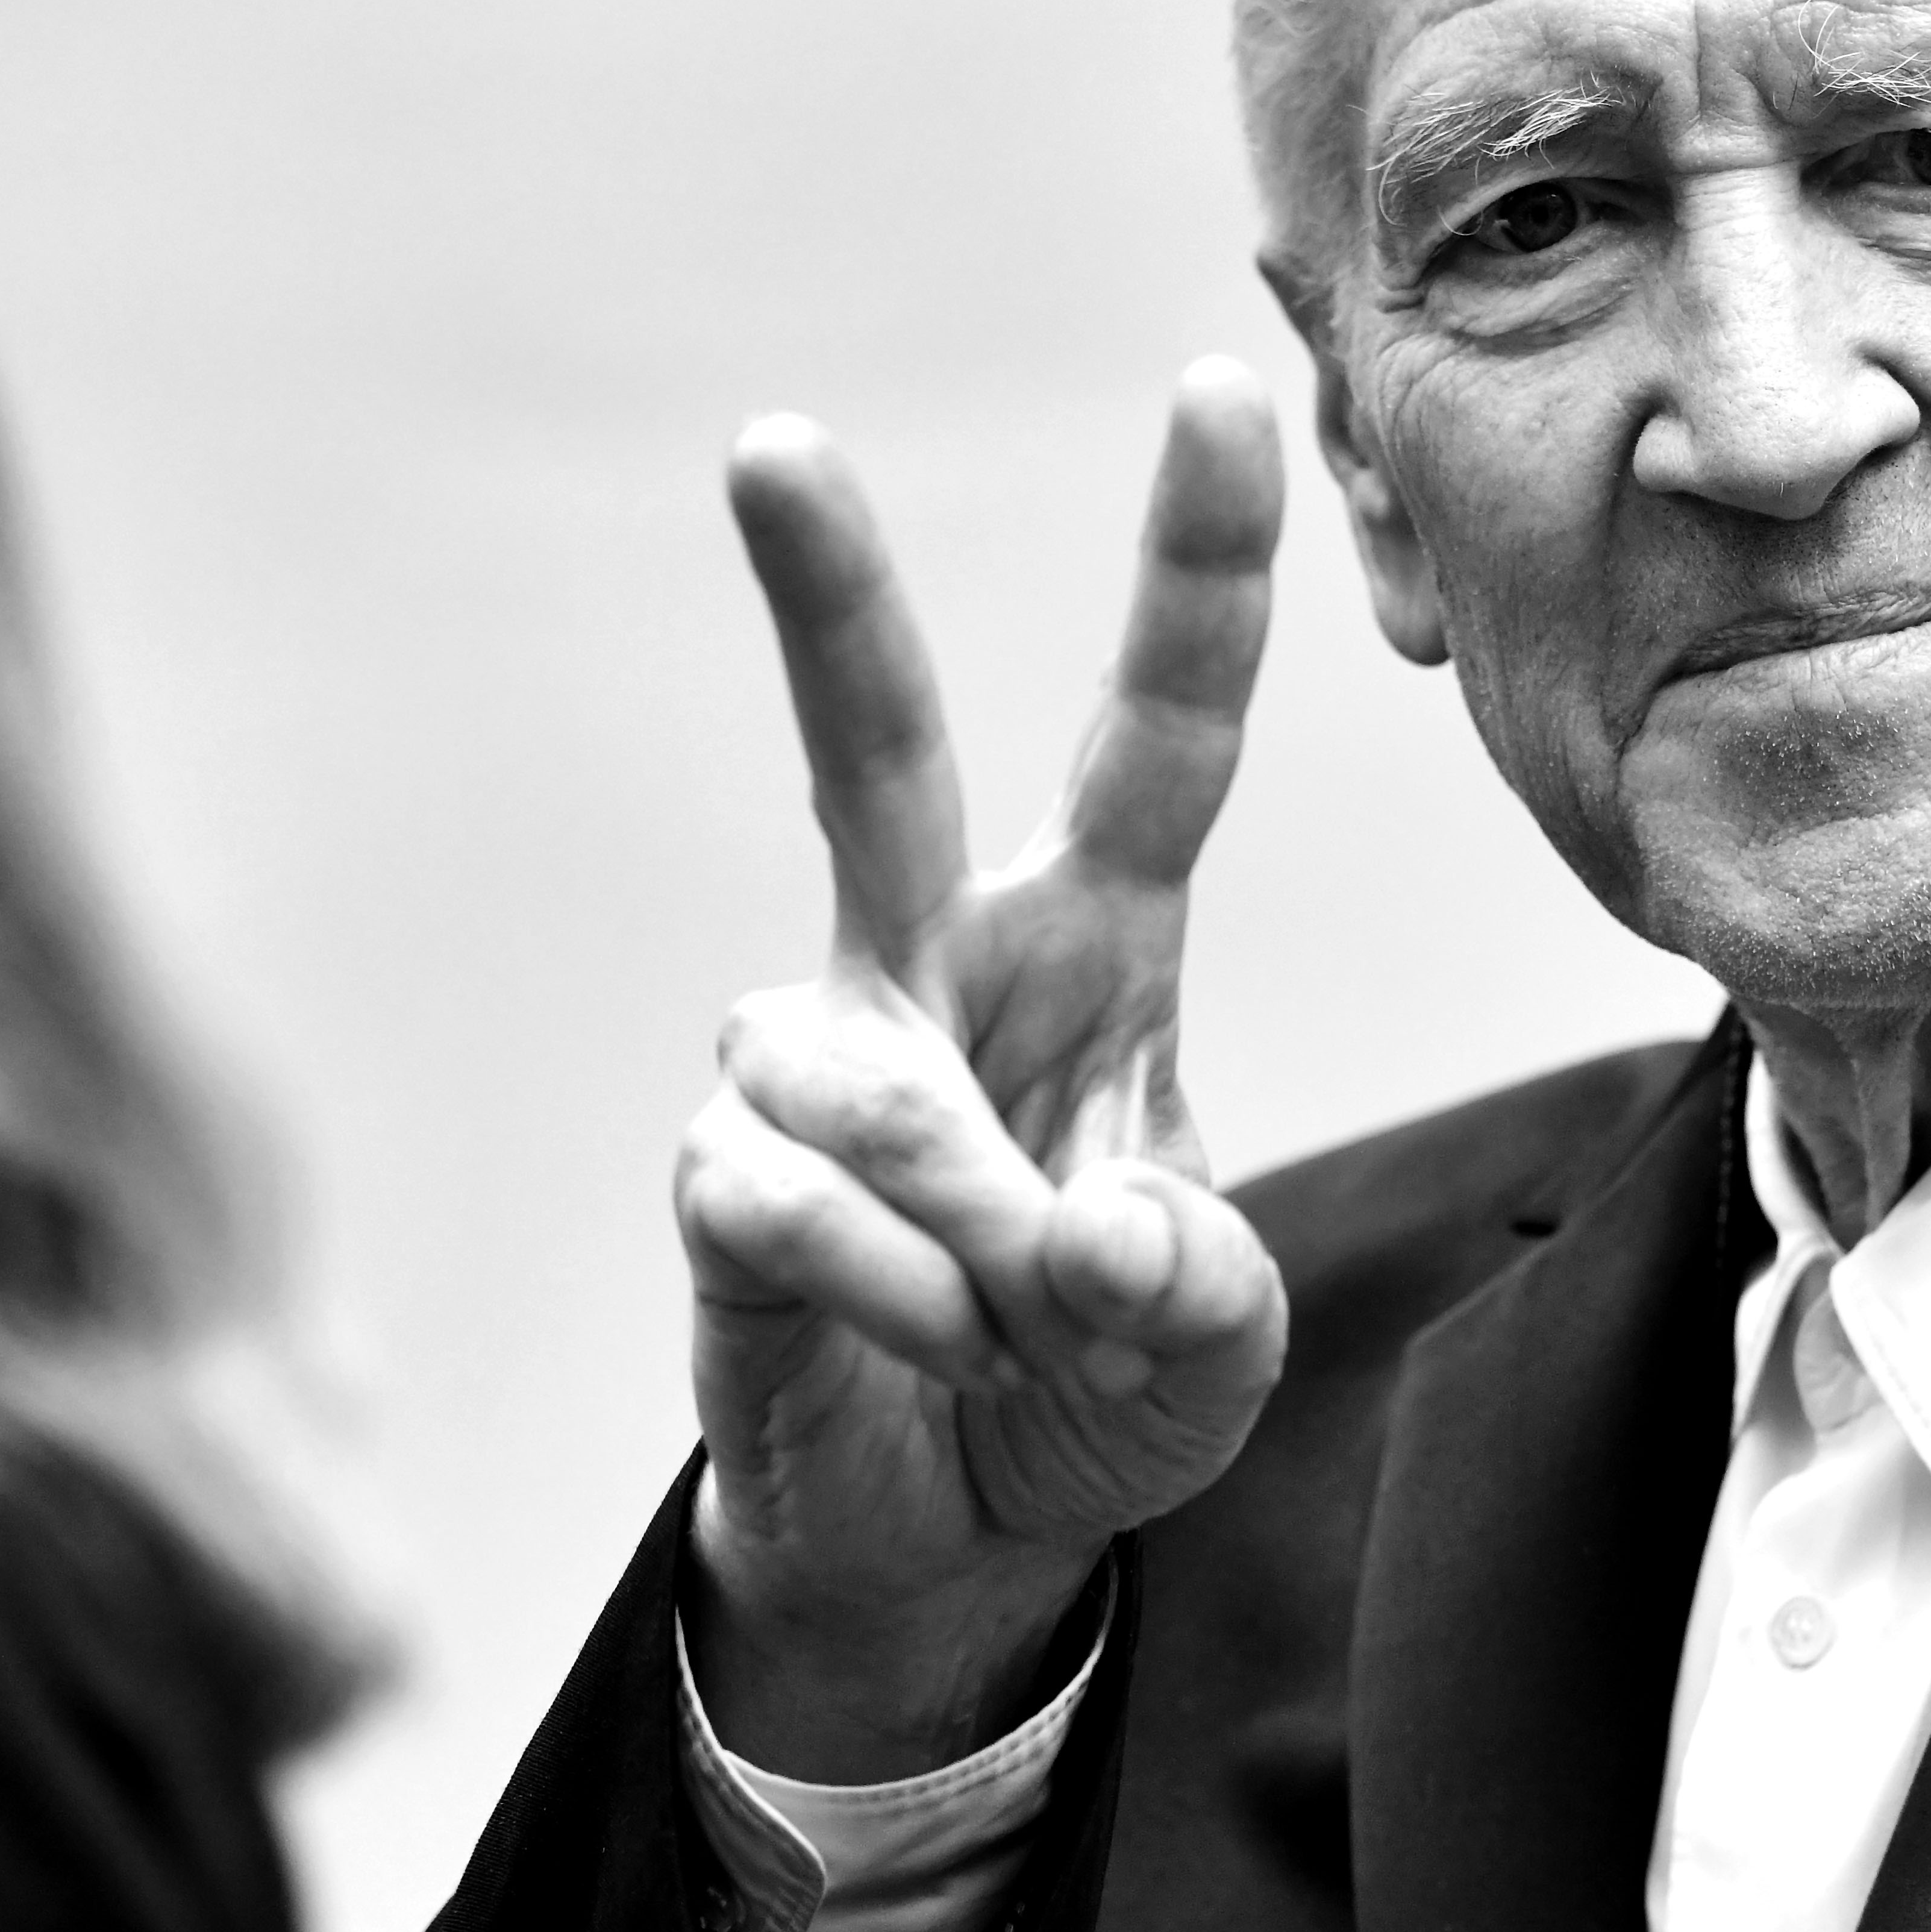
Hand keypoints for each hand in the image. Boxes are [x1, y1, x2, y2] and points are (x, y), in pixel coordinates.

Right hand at [673, 366, 1292, 1781]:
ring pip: (872, 1097)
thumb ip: (1195, 1288)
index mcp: (1097, 947)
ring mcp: (806, 1065)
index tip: (1216, 393)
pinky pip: (787, 1208)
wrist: (948, 1539)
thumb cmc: (1099, 1385)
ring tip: (1000, 1329)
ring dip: (967, 1243)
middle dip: (824, 598)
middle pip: (873, 750)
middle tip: (772, 440)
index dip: (1194, 576)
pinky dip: (882, 1303)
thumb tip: (1091, 1229)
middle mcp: (934, 963)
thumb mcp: (1212, 1346)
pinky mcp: (714, 1180)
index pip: (1159, 737)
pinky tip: (906, 1345)